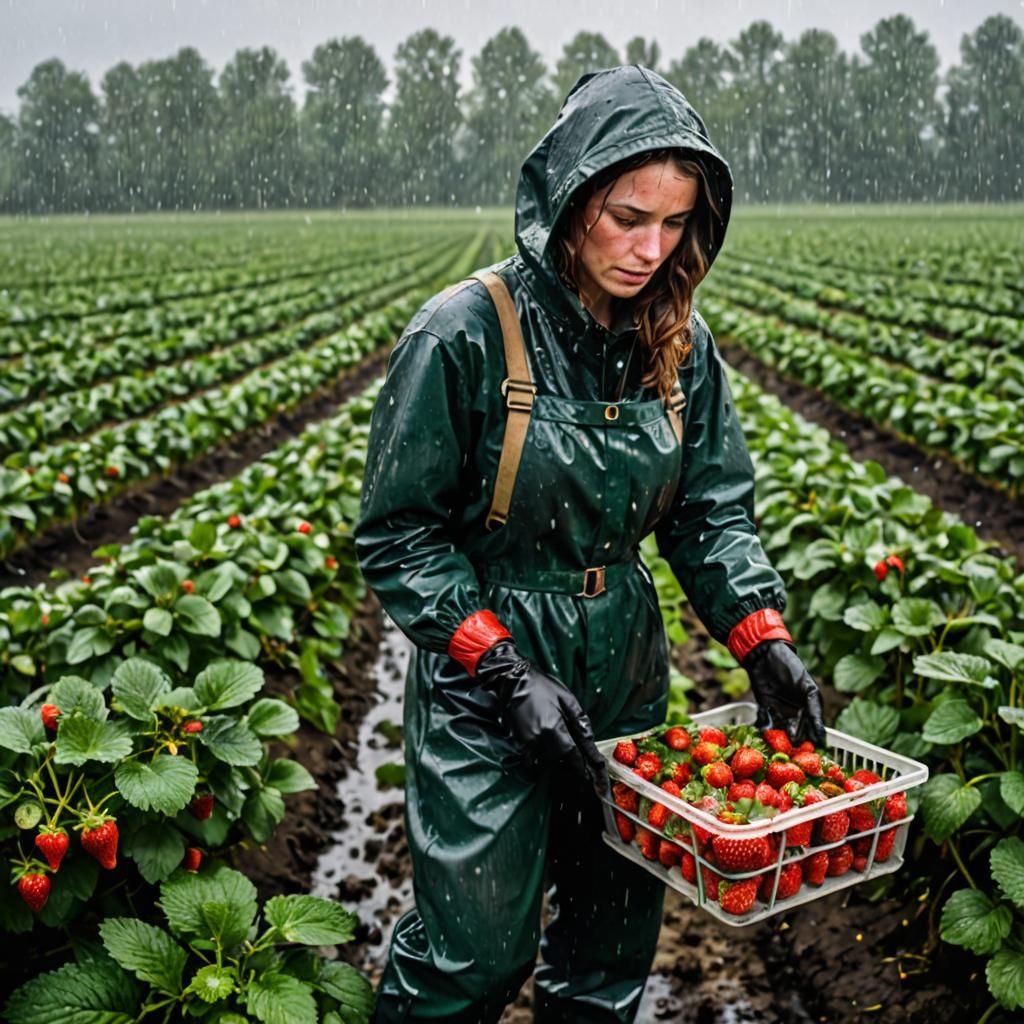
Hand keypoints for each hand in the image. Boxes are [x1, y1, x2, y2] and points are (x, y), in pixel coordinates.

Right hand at [475, 640, 607, 793]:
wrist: (512, 678)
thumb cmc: (540, 685)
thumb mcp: (566, 698)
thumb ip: (580, 720)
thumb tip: (589, 740)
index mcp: (553, 727)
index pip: (571, 754)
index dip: (582, 766)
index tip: (591, 775)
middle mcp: (538, 738)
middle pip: (559, 760)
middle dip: (571, 766)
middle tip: (583, 775)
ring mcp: (525, 741)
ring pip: (545, 760)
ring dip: (555, 765)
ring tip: (566, 773)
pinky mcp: (516, 741)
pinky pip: (529, 760)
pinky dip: (536, 764)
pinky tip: (541, 766)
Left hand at [743, 640, 826, 747]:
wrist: (765, 655)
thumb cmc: (791, 668)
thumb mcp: (808, 688)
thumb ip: (814, 710)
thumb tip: (821, 735)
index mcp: (809, 709)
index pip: (811, 730)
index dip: (810, 743)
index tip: (808, 755)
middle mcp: (795, 713)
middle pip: (794, 734)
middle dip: (791, 744)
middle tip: (789, 754)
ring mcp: (779, 711)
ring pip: (779, 731)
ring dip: (776, 739)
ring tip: (775, 746)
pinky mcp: (764, 708)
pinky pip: (764, 722)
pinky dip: (763, 728)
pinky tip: (763, 730)